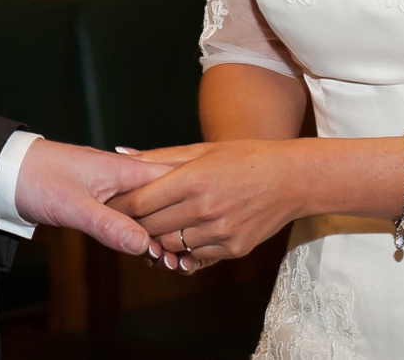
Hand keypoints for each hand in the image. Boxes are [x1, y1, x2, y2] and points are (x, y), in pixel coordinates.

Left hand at [13, 139, 171, 257]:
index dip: (186, 205)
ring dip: (157, 233)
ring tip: (169, 261)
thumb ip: (109, 225)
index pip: (171, 180)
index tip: (196, 235)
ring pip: (147, 210)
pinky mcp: (100, 199)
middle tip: (182, 260)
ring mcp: (112, 187)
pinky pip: (130, 215)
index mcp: (123, 170)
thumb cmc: (36, 178)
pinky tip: (145, 250)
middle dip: (175, 227)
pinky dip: (139, 232)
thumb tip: (145, 245)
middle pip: (163, 199)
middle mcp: (122, 176)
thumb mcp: (73, 206)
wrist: (5, 170)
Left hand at [110, 140, 300, 264]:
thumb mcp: (202, 150)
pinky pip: (196, 255)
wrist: (292, 179)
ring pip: (170, 245)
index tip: (111, 203)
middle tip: (128, 217)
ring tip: (157, 225)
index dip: (121, 205)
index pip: (141, 201)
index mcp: (194, 179)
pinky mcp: (233, 250)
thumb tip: (120, 152)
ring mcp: (220, 232)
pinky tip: (187, 232)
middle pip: (151, 226)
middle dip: (136, 223)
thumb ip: (159, 157)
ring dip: (160, 237)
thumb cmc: (244, 157)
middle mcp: (205, 208)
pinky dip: (186, 247)